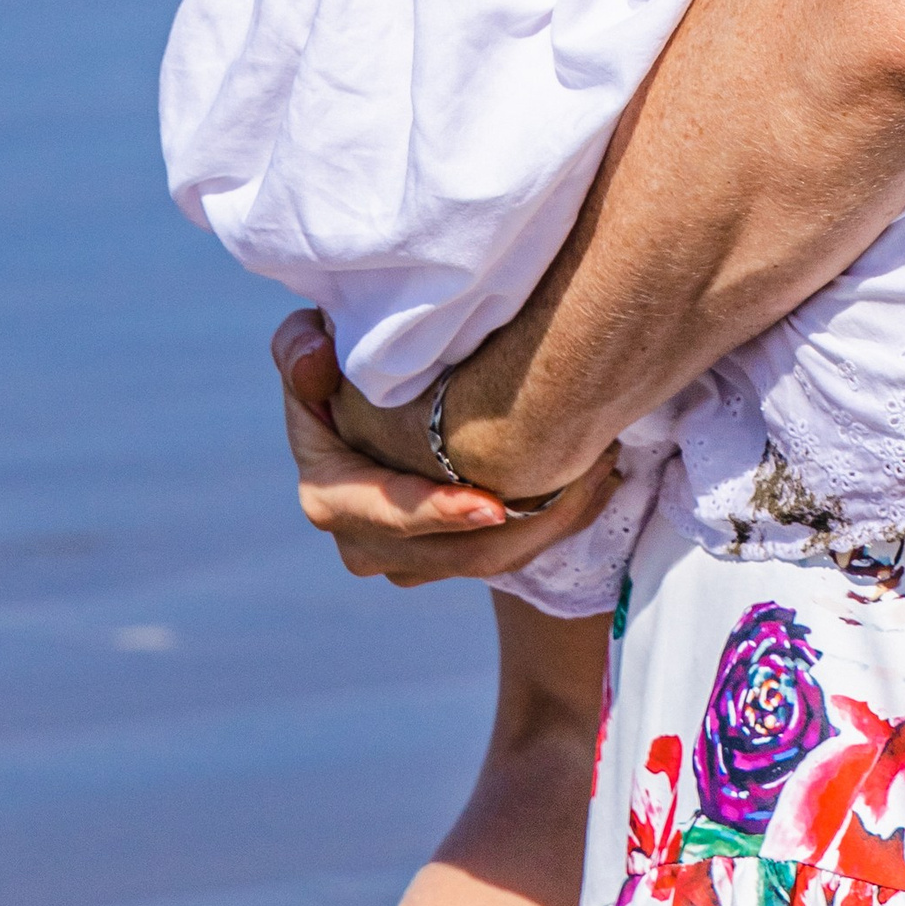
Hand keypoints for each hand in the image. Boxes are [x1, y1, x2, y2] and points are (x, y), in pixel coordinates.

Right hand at [274, 309, 624, 588]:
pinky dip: (551, 525)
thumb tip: (315, 359)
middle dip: (523, 525)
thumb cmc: (337, 356)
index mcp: (331, 498)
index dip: (439, 514)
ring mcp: (408, 559)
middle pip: (453, 554)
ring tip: (604, 473)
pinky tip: (596, 485)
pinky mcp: (445, 556)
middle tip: (587, 475)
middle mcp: (366, 544)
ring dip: (550, 525)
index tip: (493, 505)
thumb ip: (300, 349)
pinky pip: (503, 556)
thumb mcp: (308, 342)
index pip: (391, 516)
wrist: (366, 392)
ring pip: (487, 562)